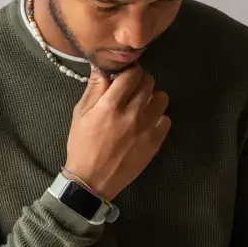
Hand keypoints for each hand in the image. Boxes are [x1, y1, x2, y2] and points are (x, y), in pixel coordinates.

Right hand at [64, 66, 170, 199]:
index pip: (132, 74)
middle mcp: (131, 114)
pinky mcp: (155, 142)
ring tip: (142, 106)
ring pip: (162, 98)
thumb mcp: (81, 114)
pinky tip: (147, 123)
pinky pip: (167, 120)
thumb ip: (94, 88)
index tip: (125, 76)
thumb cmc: (82, 145)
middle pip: (149, 82)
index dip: (129, 71)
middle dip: (140, 82)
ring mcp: (146, 129)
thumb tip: (102, 66)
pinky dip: (158, 118)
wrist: (93, 180)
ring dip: (152, 98)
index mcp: (110, 105)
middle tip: (132, 91)